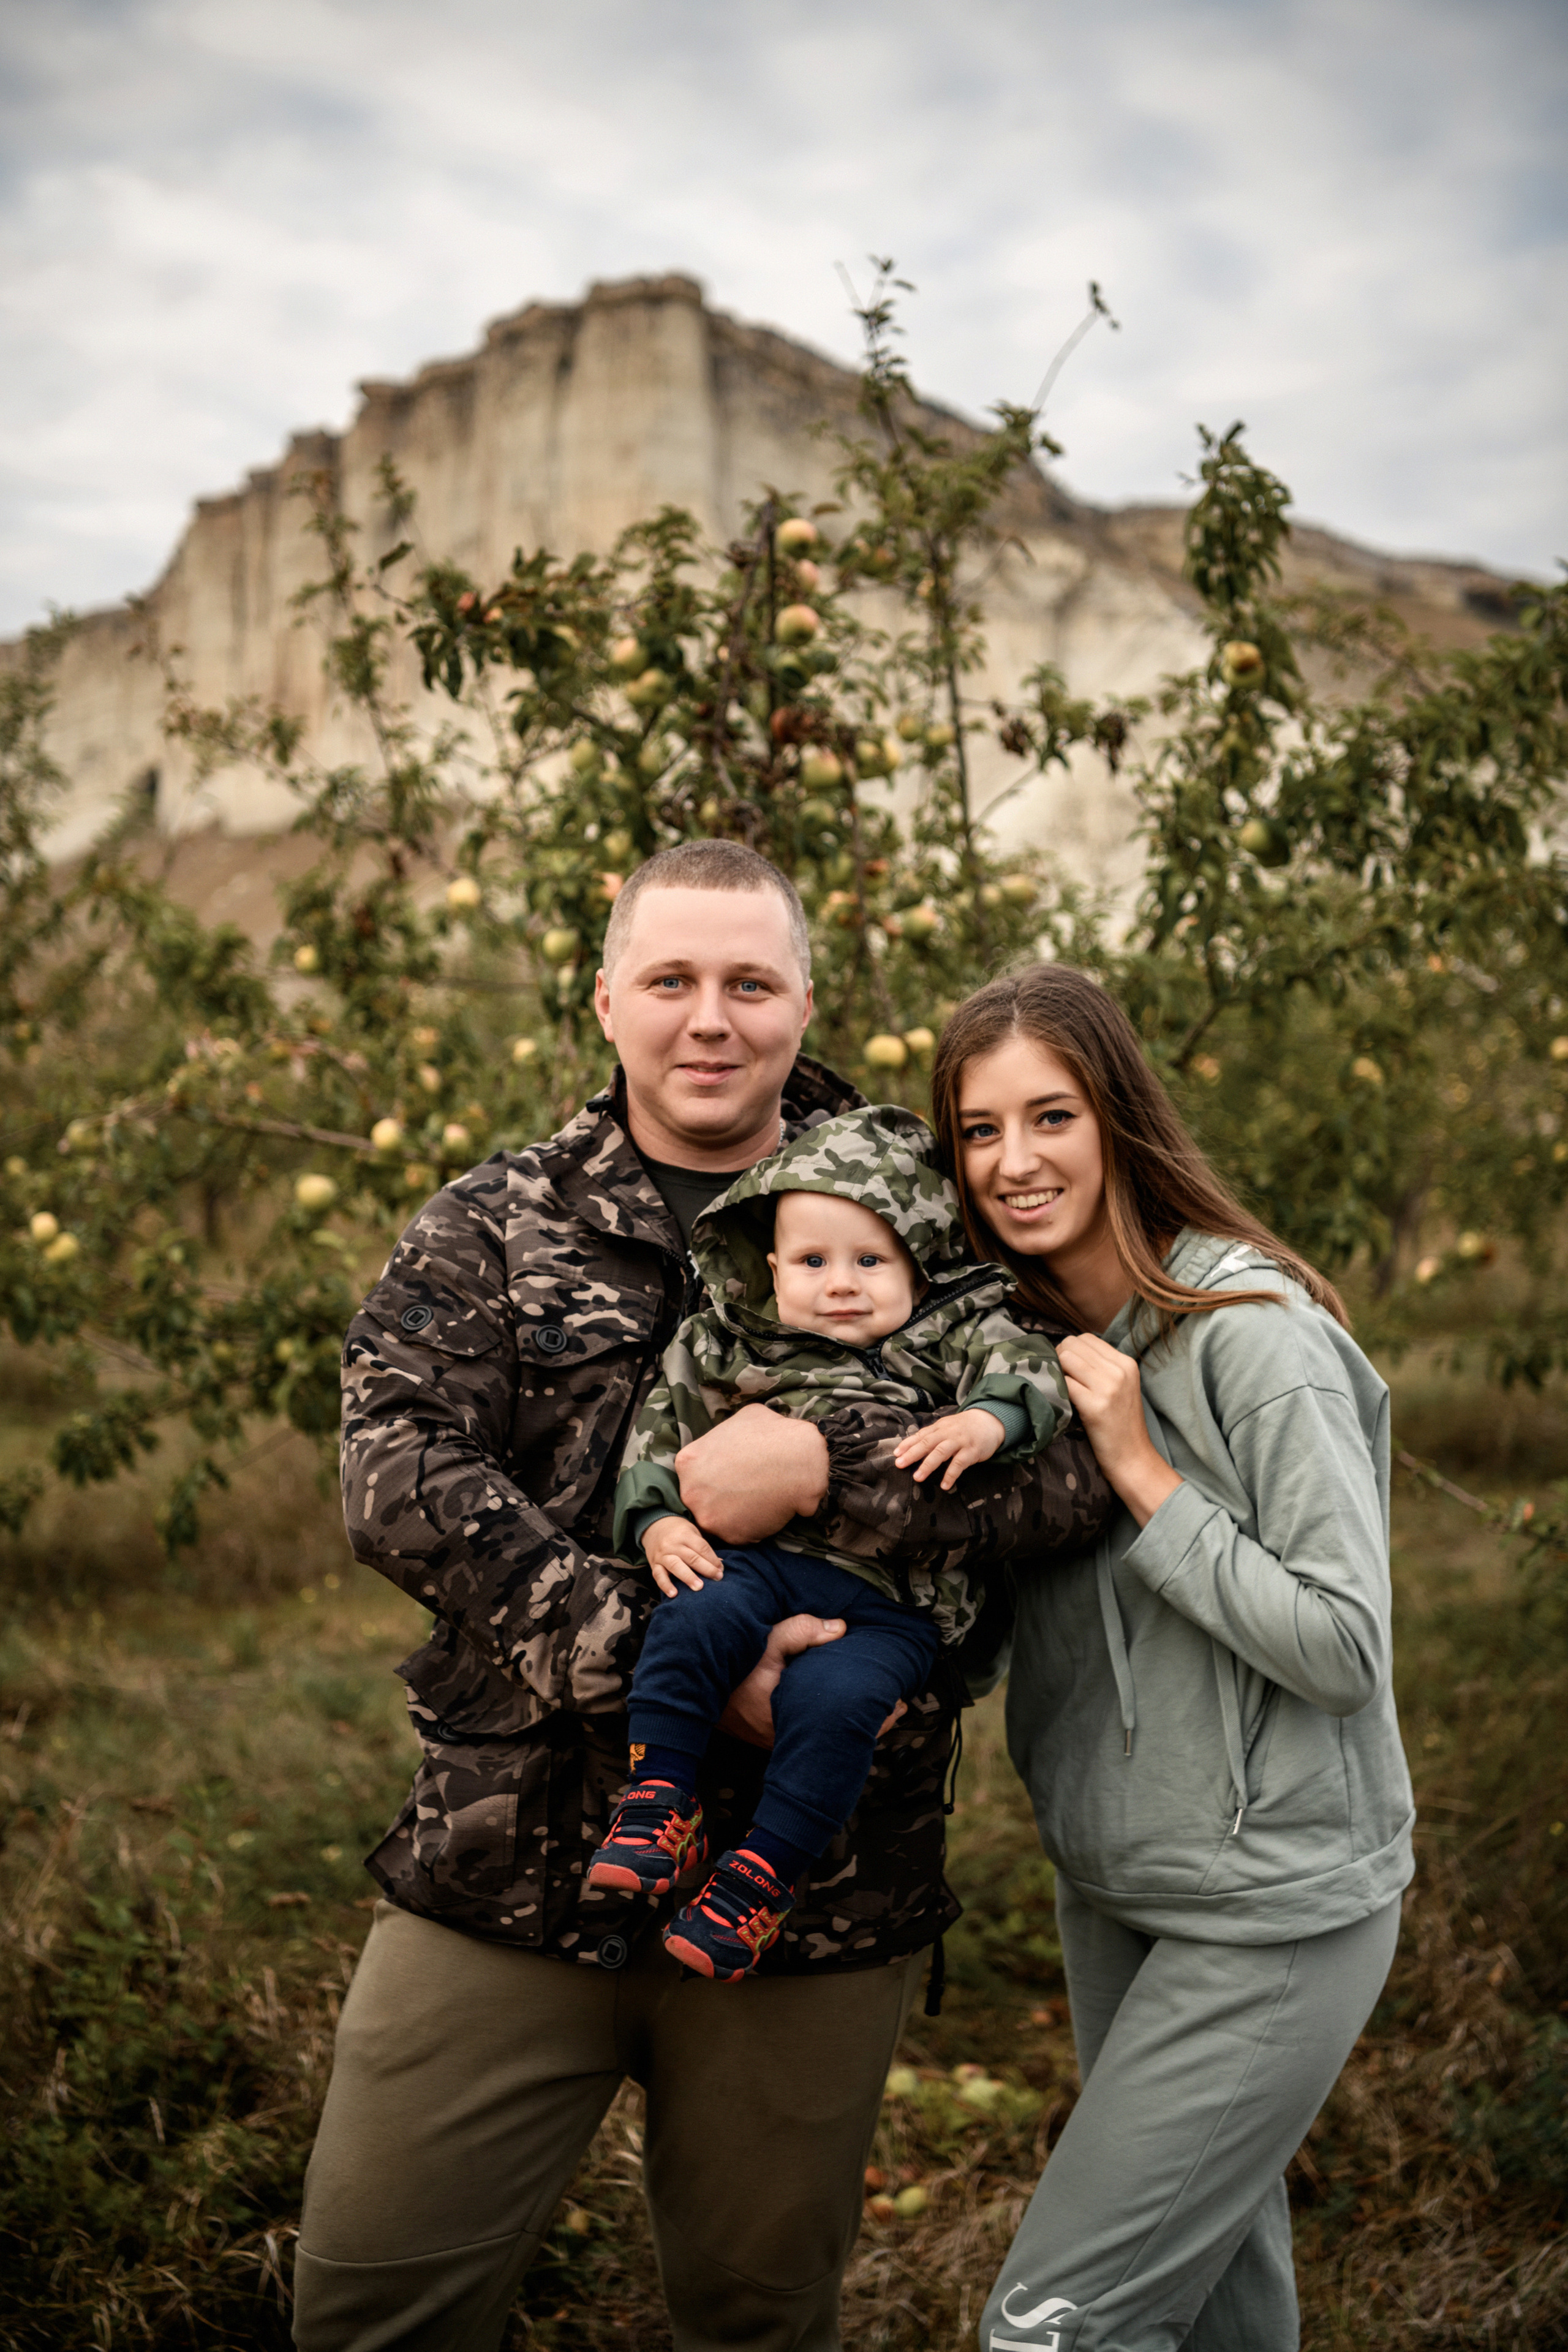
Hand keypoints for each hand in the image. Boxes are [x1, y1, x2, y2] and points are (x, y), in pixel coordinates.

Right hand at [643, 1515, 724, 1598]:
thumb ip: (703, 1548)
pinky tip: (673, 1594)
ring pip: (676, 1566)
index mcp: (685, 1534)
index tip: (721, 1570)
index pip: (702, 1548)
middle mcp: (673, 1544)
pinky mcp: (654, 1564)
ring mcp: (662, 1554)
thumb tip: (719, 1565)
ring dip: (688, 1577)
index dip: (713, 1560)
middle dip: (706, 1569)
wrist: (655, 1526)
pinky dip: (665, 1585)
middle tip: (717, 1578)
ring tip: (699, 1587)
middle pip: (691, 1557)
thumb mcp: (692, 1532)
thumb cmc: (679, 1532)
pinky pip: (658, 1575)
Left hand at [675, 1403, 829, 1542]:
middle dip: (719, 1498)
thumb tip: (733, 1438)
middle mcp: (691, 1492)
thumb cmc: (774, 1434)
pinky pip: (739, 1535)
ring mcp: (709, 1517)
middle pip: (701, 1501)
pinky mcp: (732, 1536)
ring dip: (735, 1515)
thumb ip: (726, 1433)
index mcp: (688, 1463)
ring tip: (757, 1502)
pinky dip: (752, 1528)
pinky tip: (766, 1512)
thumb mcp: (742, 1418)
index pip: (694, 1477)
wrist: (802, 1459)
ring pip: (719, 1521)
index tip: (730, 1476)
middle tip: (744, 1490)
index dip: (713, 1477)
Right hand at [714, 1613, 907, 1749]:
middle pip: (840, 1735)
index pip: (844, 1725)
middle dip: (870, 1721)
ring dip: (851, 1720)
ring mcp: (779, 1739)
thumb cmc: (729, 1667)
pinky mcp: (772, 1735)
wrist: (689, 1692)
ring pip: (826, 1735)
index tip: (898, 1702)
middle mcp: (787, 1736)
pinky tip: (843, 1707)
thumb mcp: (765, 1642)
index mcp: (789, 1718)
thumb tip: (841, 1628)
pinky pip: (811, 1731)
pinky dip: (831, 1720)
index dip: (875, 1716)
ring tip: (881, 1707)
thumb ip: (801, 1631)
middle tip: (898, 1705)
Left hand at [893, 1406, 1005, 1489]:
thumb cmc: (964, 1428)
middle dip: (912, 1453)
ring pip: (941, 1452)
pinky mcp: (972, 1451)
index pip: (921, 1435)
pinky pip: (960, 1463)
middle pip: (927, 1442)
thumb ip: (932, 1436)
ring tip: (917, 1477)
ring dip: (928, 1464)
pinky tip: (945, 1486)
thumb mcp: (947, 1427)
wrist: (989, 1421)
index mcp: (940, 1427)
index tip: (895, 1454)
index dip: (907, 1444)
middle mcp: (948, 1433)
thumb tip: (911, 1448)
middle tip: (899, 1464)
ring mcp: (960, 1441)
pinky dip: (951, 1474)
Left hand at [1056, 1333, 1181, 1527]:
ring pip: (1065, 1358)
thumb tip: (1064, 1351)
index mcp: (1126, 1363)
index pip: (1085, 1338)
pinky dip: (1055, 1389)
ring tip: (1059, 1390)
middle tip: (1057, 1380)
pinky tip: (1059, 1402)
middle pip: (1072, 1344)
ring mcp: (1109, 1387)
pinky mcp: (1096, 1406)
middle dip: (1057, 1357)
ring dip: (1055, 1372)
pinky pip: (1064, 1383)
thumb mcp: (1119, 1388)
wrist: (1133, 1459)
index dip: (1068, 1350)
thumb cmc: (1119, 1426)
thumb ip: (1099, 1367)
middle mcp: (1119, 1370)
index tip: (1065, 1370)